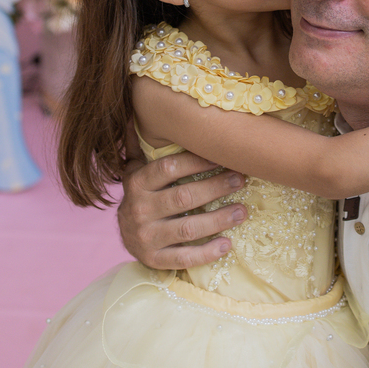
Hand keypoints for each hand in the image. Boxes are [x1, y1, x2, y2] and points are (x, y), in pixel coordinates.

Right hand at [117, 151, 247, 269]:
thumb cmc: (143, 196)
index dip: (197, 161)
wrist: (126, 236)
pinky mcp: (154, 260)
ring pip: (187, 228)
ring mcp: (145, 237)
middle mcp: (138, 210)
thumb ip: (141, 144)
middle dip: (216, 187)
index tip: (223, 155)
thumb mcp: (137, 170)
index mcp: (137, 183)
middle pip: (183, 197)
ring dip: (218, 219)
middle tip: (241, 179)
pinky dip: (207, 253)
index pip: (168, 168)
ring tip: (242, 211)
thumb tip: (137, 108)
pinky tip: (227, 244)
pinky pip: (184, 258)